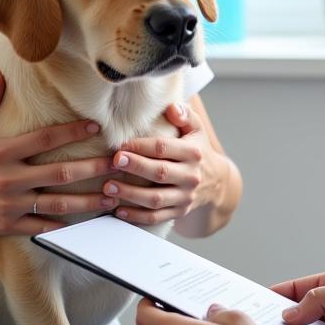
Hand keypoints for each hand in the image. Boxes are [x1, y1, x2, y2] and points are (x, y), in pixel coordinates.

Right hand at [0, 74, 122, 239]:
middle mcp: (10, 179)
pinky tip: (88, 222)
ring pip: (57, 203)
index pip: (44, 139)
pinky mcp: (10, 226)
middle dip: (92, 168)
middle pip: (59, 173)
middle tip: (118, 163)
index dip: (72, 131)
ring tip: (113, 197)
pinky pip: (42, 227)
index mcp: (2, 153)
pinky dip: (64, 225)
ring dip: (88, 201)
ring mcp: (11, 205)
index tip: (95, 126)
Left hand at [102, 101, 226, 225]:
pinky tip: (119, 210)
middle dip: (135, 167)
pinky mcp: (179, 212)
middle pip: (160, 172)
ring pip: (155, 199)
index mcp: (193, 152)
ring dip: (130, 194)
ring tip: (109, 187)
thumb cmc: (197, 149)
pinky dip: (136, 216)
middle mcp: (191, 176)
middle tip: (114, 161)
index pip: (164, 148)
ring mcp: (185, 197)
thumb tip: (171, 107)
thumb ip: (185, 114)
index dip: (141, 146)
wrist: (216, 182)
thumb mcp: (196, 129)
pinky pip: (156, 217)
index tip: (121, 145)